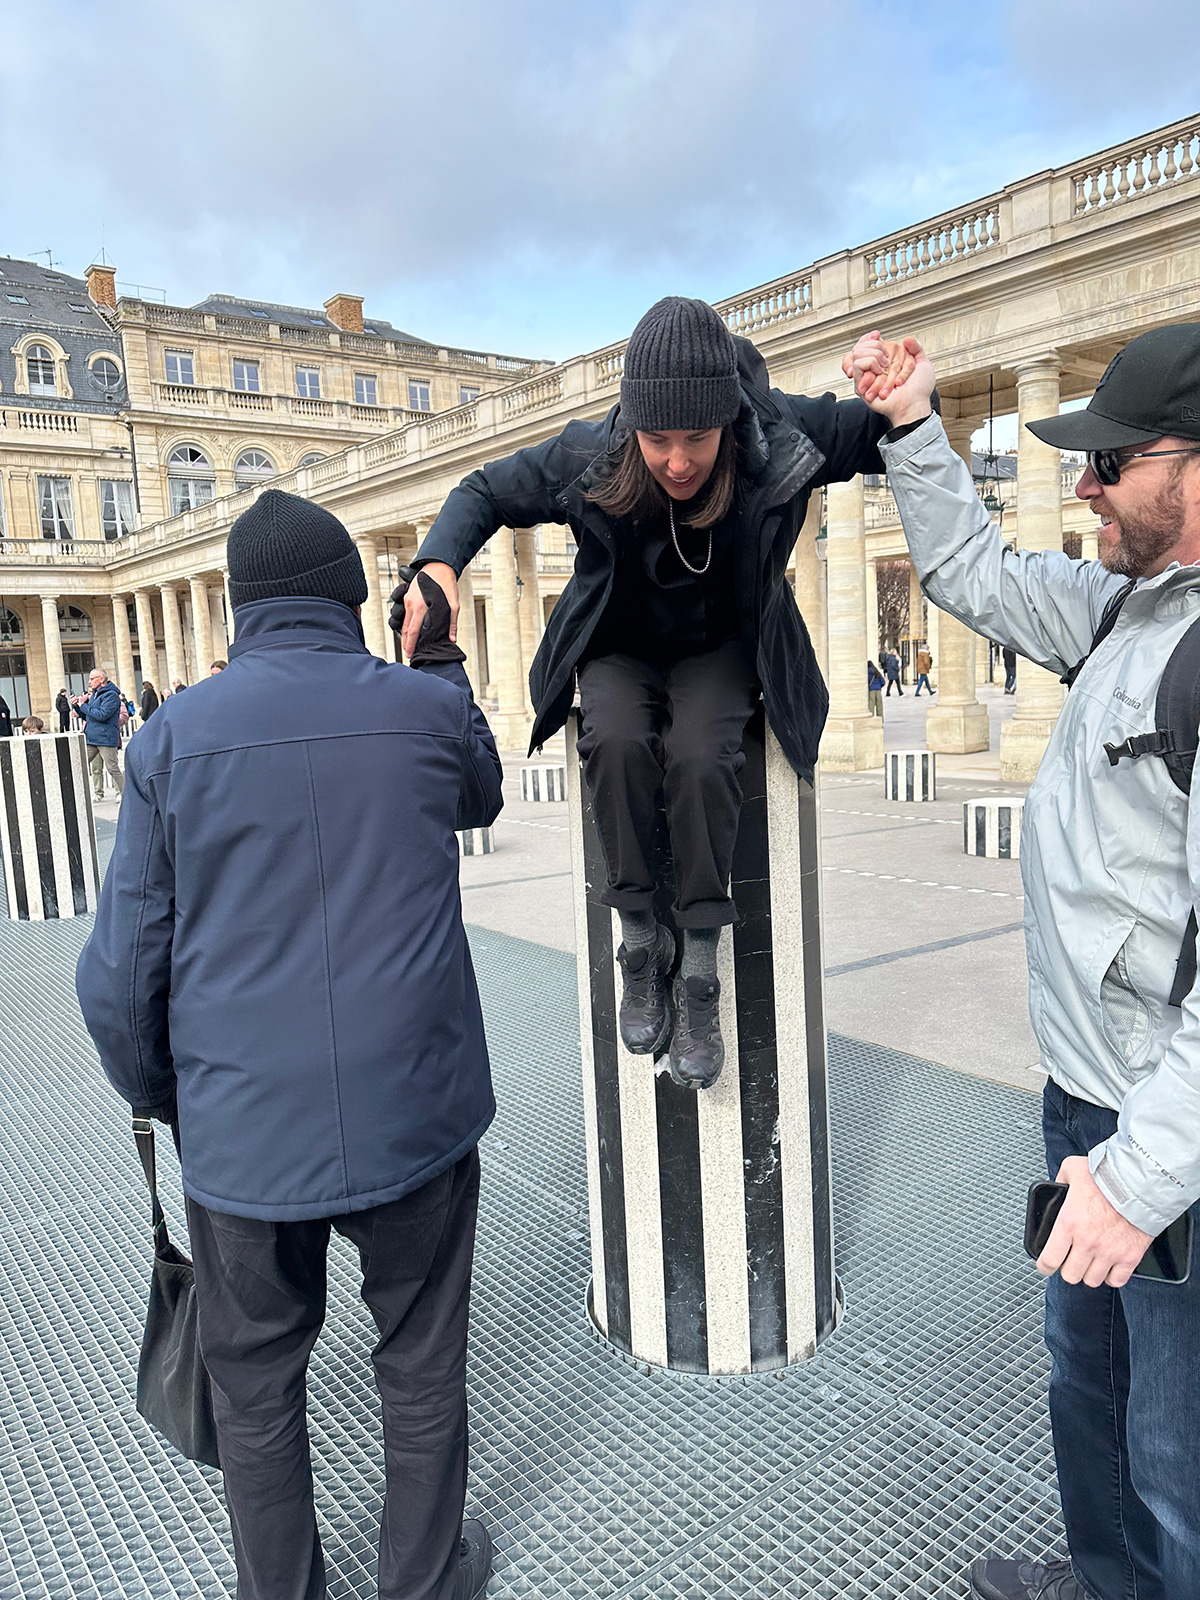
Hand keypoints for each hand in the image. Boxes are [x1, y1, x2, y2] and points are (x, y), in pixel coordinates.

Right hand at [396, 560, 457, 657]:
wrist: (438, 566)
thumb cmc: (446, 582)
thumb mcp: (453, 604)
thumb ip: (452, 622)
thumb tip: (452, 638)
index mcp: (421, 606)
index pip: (413, 630)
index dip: (411, 644)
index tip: (410, 653)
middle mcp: (411, 603)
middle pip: (405, 628)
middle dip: (406, 642)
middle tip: (408, 652)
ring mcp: (408, 599)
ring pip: (404, 620)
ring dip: (404, 633)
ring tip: (408, 643)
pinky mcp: (408, 595)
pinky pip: (405, 612)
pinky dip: (406, 622)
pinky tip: (409, 628)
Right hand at [842, 331, 935, 424]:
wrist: (914, 403)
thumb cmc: (919, 390)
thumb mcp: (923, 364)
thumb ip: (916, 349)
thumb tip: (906, 339)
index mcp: (888, 362)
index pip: (871, 343)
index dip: (871, 337)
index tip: (878, 335)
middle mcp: (876, 368)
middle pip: (864, 345)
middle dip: (877, 348)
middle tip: (888, 360)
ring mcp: (867, 376)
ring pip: (859, 353)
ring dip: (876, 357)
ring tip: (884, 369)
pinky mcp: (861, 384)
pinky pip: (858, 364)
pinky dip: (870, 363)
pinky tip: (879, 372)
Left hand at [1037, 1155, 1153, 1288]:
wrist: (1140, 1182)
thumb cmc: (1108, 1175)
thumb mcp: (1072, 1168)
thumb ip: (1060, 1180)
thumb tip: (1055, 1187)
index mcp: (1068, 1223)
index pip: (1049, 1260)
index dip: (1044, 1266)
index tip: (1045, 1266)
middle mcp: (1087, 1242)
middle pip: (1070, 1275)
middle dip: (1068, 1268)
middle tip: (1070, 1260)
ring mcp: (1109, 1252)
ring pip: (1092, 1280)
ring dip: (1089, 1273)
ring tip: (1090, 1262)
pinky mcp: (1130, 1257)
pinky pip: (1116, 1280)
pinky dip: (1112, 1276)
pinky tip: (1109, 1266)